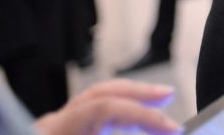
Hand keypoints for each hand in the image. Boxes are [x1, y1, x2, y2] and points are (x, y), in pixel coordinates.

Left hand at [35, 79, 179, 134]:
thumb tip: (154, 132)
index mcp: (57, 131)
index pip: (107, 108)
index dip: (144, 114)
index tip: (173, 128)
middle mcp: (51, 125)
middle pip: (100, 94)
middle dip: (139, 93)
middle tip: (169, 95)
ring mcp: (50, 129)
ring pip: (93, 101)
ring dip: (128, 99)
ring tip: (157, 100)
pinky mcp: (54, 134)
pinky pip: (87, 115)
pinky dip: (113, 113)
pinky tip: (130, 123)